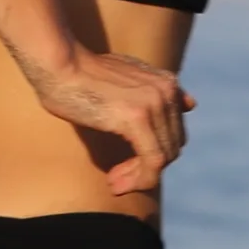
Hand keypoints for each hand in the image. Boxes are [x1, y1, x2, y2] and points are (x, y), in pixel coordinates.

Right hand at [26, 50, 194, 194]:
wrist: (58, 64)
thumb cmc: (80, 73)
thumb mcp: (126, 77)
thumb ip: (155, 91)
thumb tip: (191, 103)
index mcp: (167, 83)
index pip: (174, 132)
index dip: (154, 153)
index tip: (128, 166)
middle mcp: (166, 91)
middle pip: (172, 146)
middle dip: (146, 167)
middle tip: (117, 178)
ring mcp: (153, 104)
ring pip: (163, 158)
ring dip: (139, 176)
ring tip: (114, 182)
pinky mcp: (137, 118)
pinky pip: (152, 161)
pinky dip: (139, 179)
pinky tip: (117, 184)